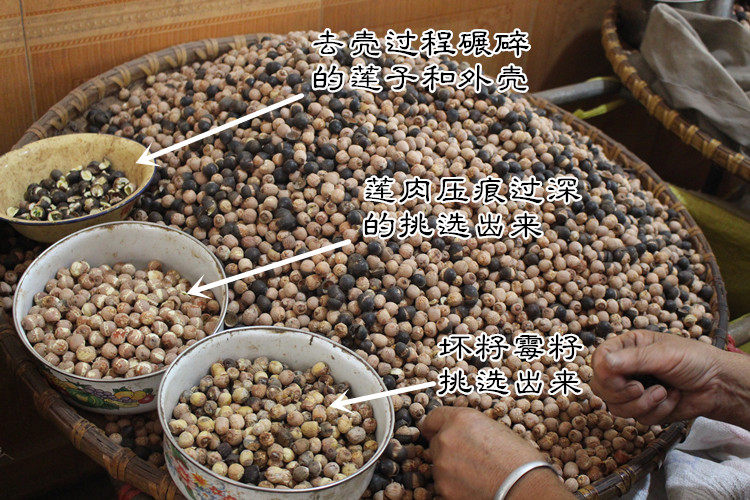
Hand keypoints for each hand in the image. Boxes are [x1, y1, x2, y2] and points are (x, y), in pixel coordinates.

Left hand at [420, 407, 570, 499]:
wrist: (526, 488)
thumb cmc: (520, 460)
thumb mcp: (496, 430)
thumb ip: (471, 429)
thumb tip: (462, 435)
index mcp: (460, 420)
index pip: (432, 419)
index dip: (435, 427)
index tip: (435, 432)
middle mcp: (446, 439)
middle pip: (436, 443)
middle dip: (447, 450)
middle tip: (468, 460)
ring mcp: (442, 466)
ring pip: (439, 466)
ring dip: (451, 470)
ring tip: (476, 475)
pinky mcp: (443, 489)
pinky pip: (443, 485)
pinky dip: (454, 487)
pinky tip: (473, 487)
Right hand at [591, 330, 730, 424]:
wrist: (719, 385)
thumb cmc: (693, 361)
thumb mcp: (662, 355)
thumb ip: (632, 359)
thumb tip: (603, 363)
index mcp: (627, 347)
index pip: (598, 360)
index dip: (604, 374)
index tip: (621, 380)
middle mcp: (626, 368)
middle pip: (601, 387)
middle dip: (622, 393)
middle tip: (640, 388)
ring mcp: (634, 390)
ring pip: (616, 406)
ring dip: (642, 404)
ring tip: (663, 393)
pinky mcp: (645, 408)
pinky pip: (637, 418)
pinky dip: (657, 411)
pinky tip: (671, 399)